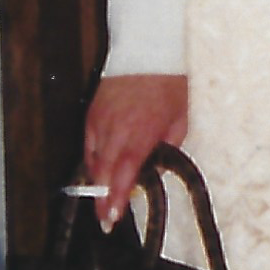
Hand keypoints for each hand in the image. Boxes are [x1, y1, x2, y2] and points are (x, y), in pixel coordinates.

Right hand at [81, 75, 187, 230]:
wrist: (149, 50)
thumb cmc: (170, 83)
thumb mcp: (181, 119)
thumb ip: (168, 146)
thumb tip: (157, 166)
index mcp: (141, 132)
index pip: (124, 173)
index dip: (116, 198)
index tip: (112, 217)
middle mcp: (116, 128)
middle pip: (102, 172)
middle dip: (102, 198)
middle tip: (106, 218)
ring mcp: (100, 120)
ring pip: (92, 160)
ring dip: (98, 180)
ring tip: (105, 198)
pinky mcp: (92, 112)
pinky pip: (88, 144)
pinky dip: (93, 159)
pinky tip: (101, 168)